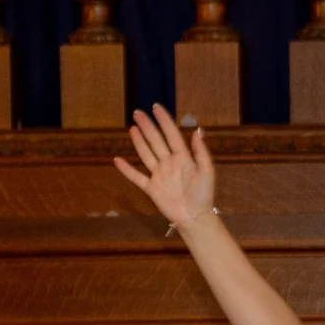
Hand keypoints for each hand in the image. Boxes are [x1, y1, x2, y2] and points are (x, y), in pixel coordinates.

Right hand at [114, 104, 215, 229]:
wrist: (195, 217)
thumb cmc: (204, 195)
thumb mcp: (207, 172)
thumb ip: (201, 152)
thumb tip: (197, 131)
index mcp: (183, 157)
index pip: (171, 134)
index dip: (164, 120)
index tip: (156, 107)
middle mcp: (169, 163)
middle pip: (155, 141)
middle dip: (147, 126)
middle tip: (138, 113)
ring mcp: (159, 175)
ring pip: (146, 154)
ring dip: (139, 141)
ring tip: (132, 128)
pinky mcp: (152, 189)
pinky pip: (137, 177)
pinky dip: (127, 169)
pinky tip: (118, 160)